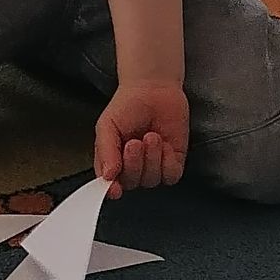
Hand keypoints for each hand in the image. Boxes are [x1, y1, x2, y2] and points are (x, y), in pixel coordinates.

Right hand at [94, 80, 188, 196]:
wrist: (153, 89)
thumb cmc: (127, 106)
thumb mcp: (107, 126)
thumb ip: (106, 152)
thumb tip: (108, 176)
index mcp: (113, 163)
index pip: (111, 186)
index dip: (112, 190)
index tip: (115, 188)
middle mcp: (133, 168)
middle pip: (133, 184)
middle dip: (134, 164)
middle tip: (134, 143)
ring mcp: (154, 166)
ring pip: (152, 180)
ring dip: (151, 158)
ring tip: (150, 136)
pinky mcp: (174, 162)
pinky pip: (171, 175)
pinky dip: (167, 161)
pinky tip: (164, 144)